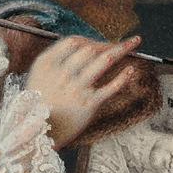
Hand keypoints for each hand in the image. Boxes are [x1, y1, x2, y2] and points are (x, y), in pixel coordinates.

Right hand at [25, 34, 145, 147]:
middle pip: (91, 49)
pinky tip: (131, 70)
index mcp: (48, 63)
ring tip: (134, 44)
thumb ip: (56, 59)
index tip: (99, 44)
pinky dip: (123, 77)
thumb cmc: (39, 102)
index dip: (89, 40)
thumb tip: (81, 46)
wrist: (38, 131)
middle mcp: (62, 73)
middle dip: (109, 44)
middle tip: (124, 44)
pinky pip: (110, 87)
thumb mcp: (38, 74)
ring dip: (121, 50)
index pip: (74, 42)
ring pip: (103, 62)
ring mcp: (76, 88)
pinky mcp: (88, 104)